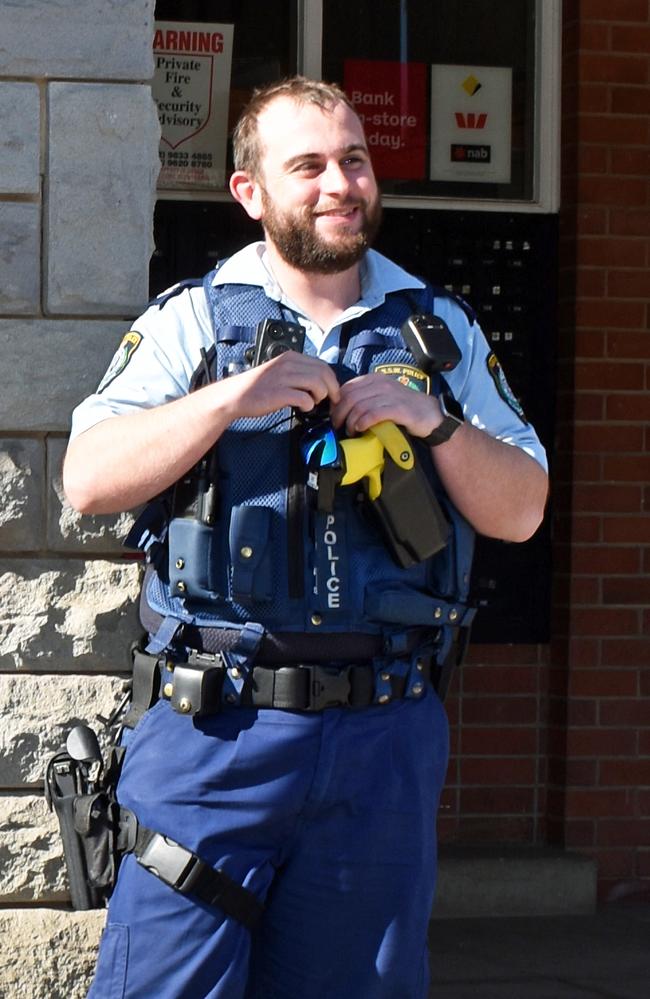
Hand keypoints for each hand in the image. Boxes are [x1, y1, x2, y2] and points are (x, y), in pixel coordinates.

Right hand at [218, 350, 340, 419]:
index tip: (333, 391)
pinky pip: (305, 398)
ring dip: (320, 396)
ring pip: (317, 384)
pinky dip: (308, 405)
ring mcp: (284, 378)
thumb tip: (319, 381)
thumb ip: (297, 372)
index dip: (332, 379)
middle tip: (330, 400)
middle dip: (331, 389)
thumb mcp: (279, 371)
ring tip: (313, 402)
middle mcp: (288, 364)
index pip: (322, 364)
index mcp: (290, 357)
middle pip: (323, 373)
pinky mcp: (280, 393)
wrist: (237, 395)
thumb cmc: (258, 387)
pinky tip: (303, 407)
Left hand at [330, 374, 441, 438]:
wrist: (429, 414)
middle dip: (339, 414)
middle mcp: (382, 384)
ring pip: (359, 407)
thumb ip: (364, 396)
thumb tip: (340, 407)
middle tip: (338, 426)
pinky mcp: (398, 409)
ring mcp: (391, 395)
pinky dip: (363, 422)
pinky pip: (374, 414)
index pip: (347, 387)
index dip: (336, 403)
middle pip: (350, 398)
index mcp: (375, 379)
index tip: (334, 415)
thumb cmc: (402, 407)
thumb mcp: (382, 396)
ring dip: (350, 421)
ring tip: (351, 431)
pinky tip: (360, 429)